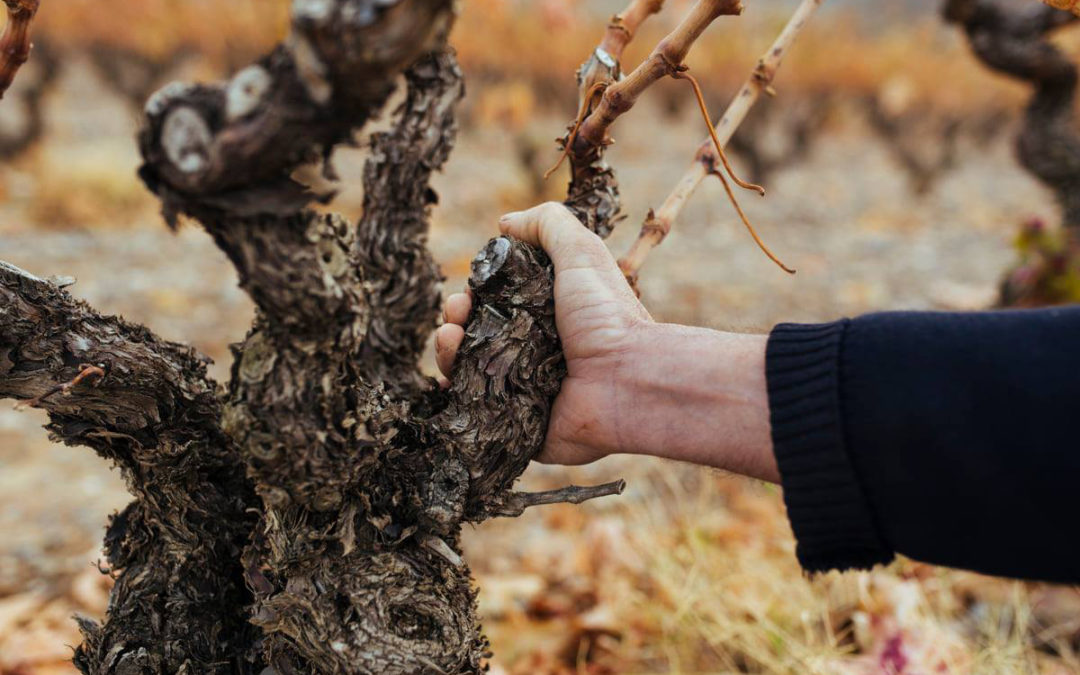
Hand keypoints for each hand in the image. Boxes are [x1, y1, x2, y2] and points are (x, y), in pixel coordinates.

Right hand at [436, 202, 778, 481]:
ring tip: (449, 339)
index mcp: (548, 317)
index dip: (474, 295)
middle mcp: (535, 353)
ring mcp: (525, 391)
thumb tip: (506, 224)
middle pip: (476, 335)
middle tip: (456, 314)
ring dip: (448, 352)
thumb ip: (549, 225)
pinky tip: (447, 379)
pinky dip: (456, 396)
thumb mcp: (581, 253)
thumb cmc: (607, 317)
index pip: (496, 304)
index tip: (469, 290)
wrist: (628, 381)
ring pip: (469, 371)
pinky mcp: (519, 425)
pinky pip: (476, 412)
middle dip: (456, 320)